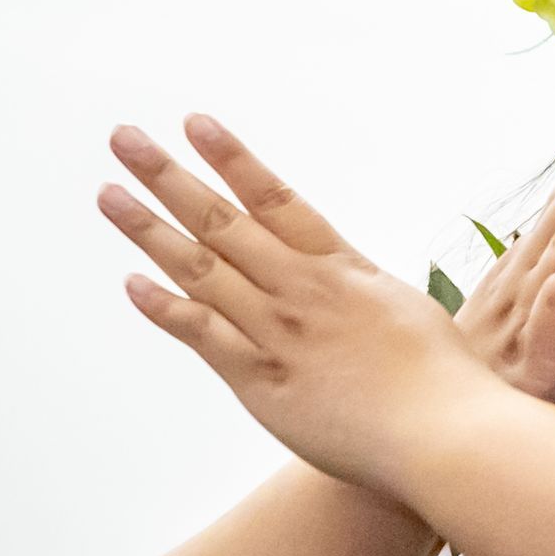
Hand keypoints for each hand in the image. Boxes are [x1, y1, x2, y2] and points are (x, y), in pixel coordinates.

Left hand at [97, 114, 501, 487]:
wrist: (445, 432)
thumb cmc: (445, 380)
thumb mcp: (408, 312)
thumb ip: (366, 293)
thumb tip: (352, 283)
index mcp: (343, 268)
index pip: (276, 198)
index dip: (233, 159)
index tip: (195, 123)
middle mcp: (303, 289)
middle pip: (223, 220)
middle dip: (170, 176)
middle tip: (125, 139)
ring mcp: (279, 332)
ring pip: (202, 268)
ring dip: (150, 229)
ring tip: (110, 193)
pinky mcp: (262, 382)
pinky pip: (205, 336)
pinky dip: (167, 309)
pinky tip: (133, 283)